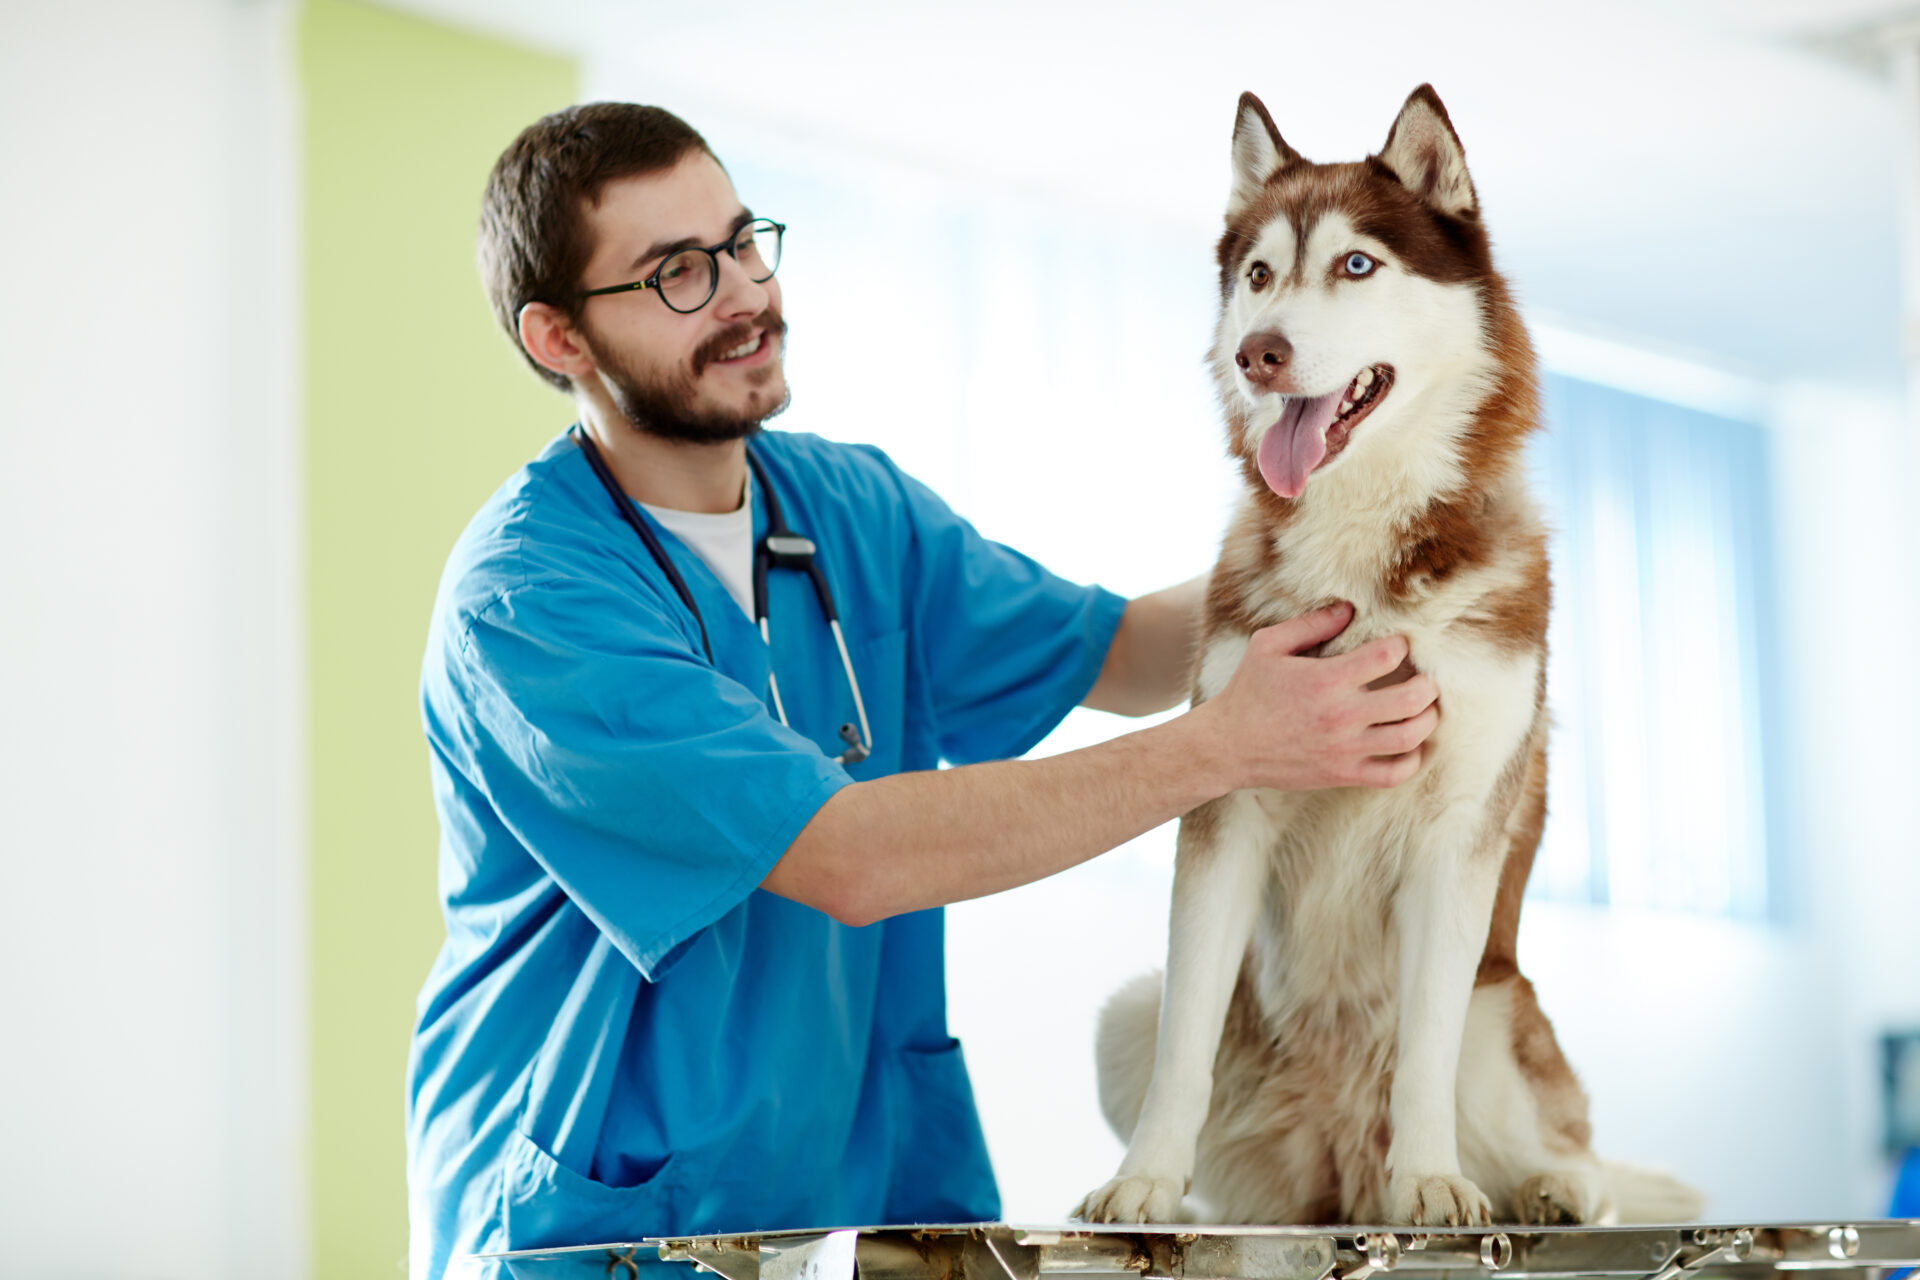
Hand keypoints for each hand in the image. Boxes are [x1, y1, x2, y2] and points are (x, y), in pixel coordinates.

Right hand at [1199, 603, 1438, 791]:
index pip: (1388, 655)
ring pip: (1411, 736)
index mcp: (1326, 679)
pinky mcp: (1343, 774)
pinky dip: (1412, 760)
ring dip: (1427, 719)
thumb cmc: (1248, 692)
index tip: (1398, 645)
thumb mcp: (1268, 645)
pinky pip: (1394, 774)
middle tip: (1424, 677)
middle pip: (1413, 697)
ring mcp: (1345, 749)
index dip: (1401, 645)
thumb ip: (1311, 623)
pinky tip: (1410, 746)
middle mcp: (1342, 715)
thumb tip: (1349, 608)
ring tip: (1424, 708)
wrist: (1228, 746)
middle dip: (1428, 683)